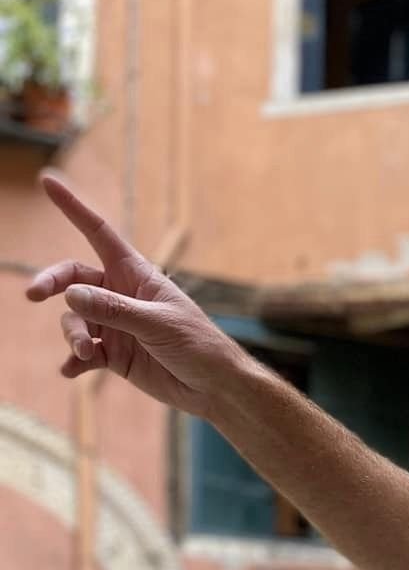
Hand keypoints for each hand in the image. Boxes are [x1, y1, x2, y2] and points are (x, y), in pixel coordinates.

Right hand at [26, 173, 242, 412]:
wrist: (215, 387)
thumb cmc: (198, 345)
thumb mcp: (157, 324)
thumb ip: (114, 309)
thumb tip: (70, 295)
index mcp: (136, 274)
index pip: (99, 233)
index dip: (74, 208)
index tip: (48, 181)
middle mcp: (121, 295)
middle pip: (73, 279)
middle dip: (52, 283)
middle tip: (32, 294)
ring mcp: (116, 325)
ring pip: (75, 319)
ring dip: (74, 334)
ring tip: (85, 352)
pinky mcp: (115, 354)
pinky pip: (83, 352)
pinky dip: (75, 361)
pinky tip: (71, 371)